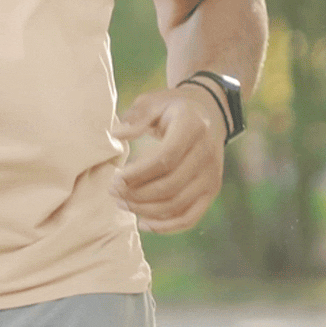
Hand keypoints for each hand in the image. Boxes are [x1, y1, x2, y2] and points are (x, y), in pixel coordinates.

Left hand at [110, 84, 225, 233]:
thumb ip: (137, 116)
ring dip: (146, 210)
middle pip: (170, 185)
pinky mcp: (212, 190)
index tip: (116, 178)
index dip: (139, 173)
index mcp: (192, 127)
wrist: (209, 113)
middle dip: (137, 194)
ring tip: (122, 203)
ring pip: (177, 204)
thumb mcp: (155, 101)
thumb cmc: (173, 107)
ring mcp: (212, 174)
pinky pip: (190, 217)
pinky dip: (167, 226)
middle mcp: (206, 153)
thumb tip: (117, 134)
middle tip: (113, 191)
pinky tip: (143, 223)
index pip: (165, 158)